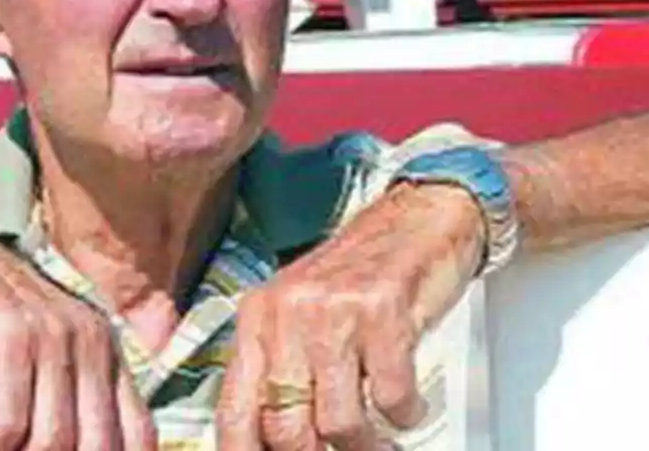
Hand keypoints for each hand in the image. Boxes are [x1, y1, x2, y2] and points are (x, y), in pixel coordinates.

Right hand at [0, 183, 157, 450]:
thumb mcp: (33, 356)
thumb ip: (58, 401)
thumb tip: (62, 450)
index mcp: (104, 347)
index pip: (139, 432)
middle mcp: (89, 340)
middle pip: (99, 444)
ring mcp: (52, 337)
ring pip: (55, 441)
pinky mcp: (10, 339)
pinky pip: (8, 423)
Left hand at [216, 184, 484, 450]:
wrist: (414, 220)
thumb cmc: (357, 272)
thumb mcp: (298, 313)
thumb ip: (279, 367)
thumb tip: (272, 437)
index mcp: (257, 318)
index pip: (234, 410)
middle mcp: (288, 313)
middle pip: (286, 427)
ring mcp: (334, 312)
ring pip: (339, 423)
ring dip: (366, 445)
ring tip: (380, 438)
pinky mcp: (383, 311)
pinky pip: (391, 398)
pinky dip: (404, 414)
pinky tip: (406, 404)